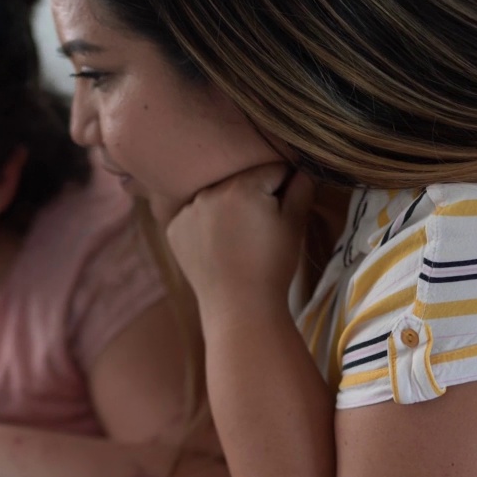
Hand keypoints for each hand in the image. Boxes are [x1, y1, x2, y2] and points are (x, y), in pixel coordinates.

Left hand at [166, 163, 314, 312]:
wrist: (239, 307)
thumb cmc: (272, 265)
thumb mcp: (294, 225)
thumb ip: (300, 189)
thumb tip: (302, 170)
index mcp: (242, 187)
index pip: (272, 169)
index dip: (285, 186)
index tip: (286, 208)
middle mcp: (209, 192)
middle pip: (241, 181)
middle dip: (254, 195)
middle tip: (261, 227)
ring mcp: (187, 210)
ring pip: (217, 196)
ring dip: (229, 207)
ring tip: (240, 238)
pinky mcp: (174, 229)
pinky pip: (196, 215)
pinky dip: (206, 224)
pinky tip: (219, 246)